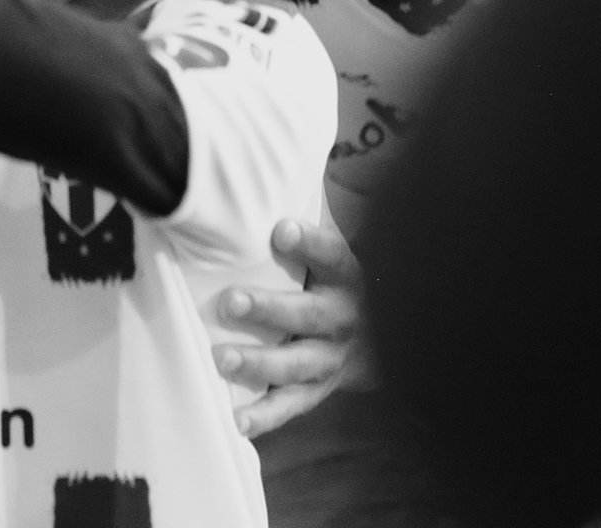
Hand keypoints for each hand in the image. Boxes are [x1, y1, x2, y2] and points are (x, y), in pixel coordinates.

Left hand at [214, 217, 368, 438]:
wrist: (377, 337)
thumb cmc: (329, 281)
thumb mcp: (326, 252)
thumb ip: (298, 229)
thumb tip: (255, 181)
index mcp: (345, 276)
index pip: (332, 254)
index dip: (308, 242)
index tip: (280, 228)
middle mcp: (342, 318)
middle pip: (308, 314)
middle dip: (268, 309)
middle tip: (229, 302)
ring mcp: (331, 358)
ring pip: (298, 363)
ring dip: (260, 362)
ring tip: (223, 358)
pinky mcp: (316, 390)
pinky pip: (291, 405)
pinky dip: (265, 416)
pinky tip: (237, 419)